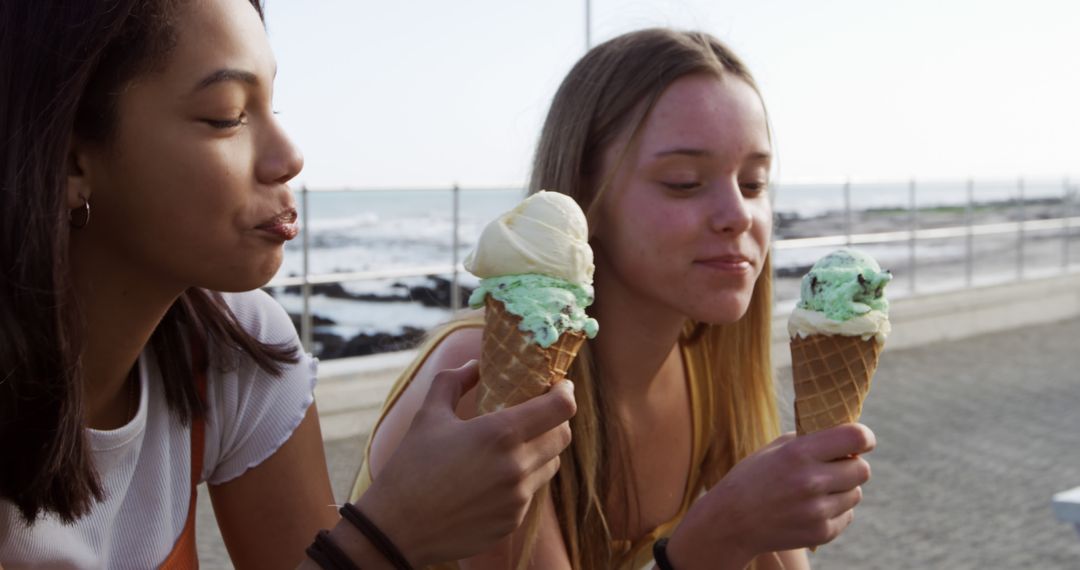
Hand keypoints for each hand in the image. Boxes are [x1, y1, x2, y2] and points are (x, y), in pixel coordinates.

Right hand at [355, 361, 575, 566]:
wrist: (396, 529)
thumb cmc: (409, 468)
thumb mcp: (428, 415)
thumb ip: (454, 381)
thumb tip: (475, 365)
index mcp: (500, 434)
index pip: (561, 408)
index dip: (565, 392)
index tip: (558, 384)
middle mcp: (517, 467)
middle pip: (562, 436)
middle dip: (557, 419)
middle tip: (540, 411)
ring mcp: (518, 498)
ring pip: (550, 465)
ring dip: (541, 449)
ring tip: (516, 443)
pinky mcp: (512, 521)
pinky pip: (531, 492)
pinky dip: (523, 479)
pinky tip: (496, 477)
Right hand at [667, 423, 874, 568]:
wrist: (731, 521)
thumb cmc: (753, 477)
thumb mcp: (776, 448)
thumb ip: (812, 439)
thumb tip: (848, 437)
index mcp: (799, 453)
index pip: (855, 437)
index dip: (864, 437)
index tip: (862, 441)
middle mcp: (811, 481)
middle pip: (862, 469)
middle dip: (852, 465)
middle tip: (834, 467)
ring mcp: (818, 511)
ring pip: (856, 494)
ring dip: (842, 489)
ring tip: (815, 490)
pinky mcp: (821, 533)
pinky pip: (847, 515)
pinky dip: (835, 511)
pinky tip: (811, 508)